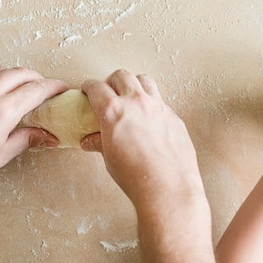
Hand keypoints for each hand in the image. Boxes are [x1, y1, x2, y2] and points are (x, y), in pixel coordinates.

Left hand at [0, 67, 67, 197]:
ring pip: (3, 70)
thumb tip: (46, 136)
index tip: (62, 89)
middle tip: (47, 89)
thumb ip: (27, 139)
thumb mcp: (1, 154)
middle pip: (22, 73)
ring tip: (25, 87)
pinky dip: (0, 78)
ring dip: (19, 75)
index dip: (54, 87)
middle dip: (39, 78)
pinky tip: (1, 90)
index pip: (37, 88)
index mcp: (3, 110)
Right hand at [80, 70, 204, 207]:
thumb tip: (90, 141)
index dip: (89, 87)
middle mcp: (136, 102)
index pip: (96, 87)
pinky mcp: (174, 116)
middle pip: (122, 75)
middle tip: (109, 93)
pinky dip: (152, 104)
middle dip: (111, 81)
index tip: (88, 90)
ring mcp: (158, 106)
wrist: (167, 186)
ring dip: (135, 85)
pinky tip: (150, 120)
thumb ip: (100, 142)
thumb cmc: (135, 175)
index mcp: (113, 110)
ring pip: (145, 81)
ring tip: (131, 98)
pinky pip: (161, 101)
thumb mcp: (109, 158)